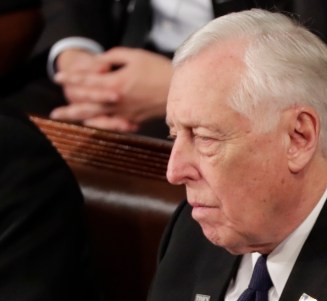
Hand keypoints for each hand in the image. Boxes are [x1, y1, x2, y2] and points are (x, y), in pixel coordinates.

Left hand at [51, 47, 171, 130]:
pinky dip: (103, 125)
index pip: (87, 81)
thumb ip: (112, 58)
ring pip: (98, 118)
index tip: (58, 78)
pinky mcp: (136, 118)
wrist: (180, 88)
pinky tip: (95, 125)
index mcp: (116, 84)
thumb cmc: (158, 69)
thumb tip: (98, 65)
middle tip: (55, 113)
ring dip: (81, 120)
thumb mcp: (133, 56)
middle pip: (88, 106)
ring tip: (71, 123)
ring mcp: (126, 112)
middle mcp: (117, 101)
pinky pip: (114, 124)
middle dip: (70, 109)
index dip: (71, 78)